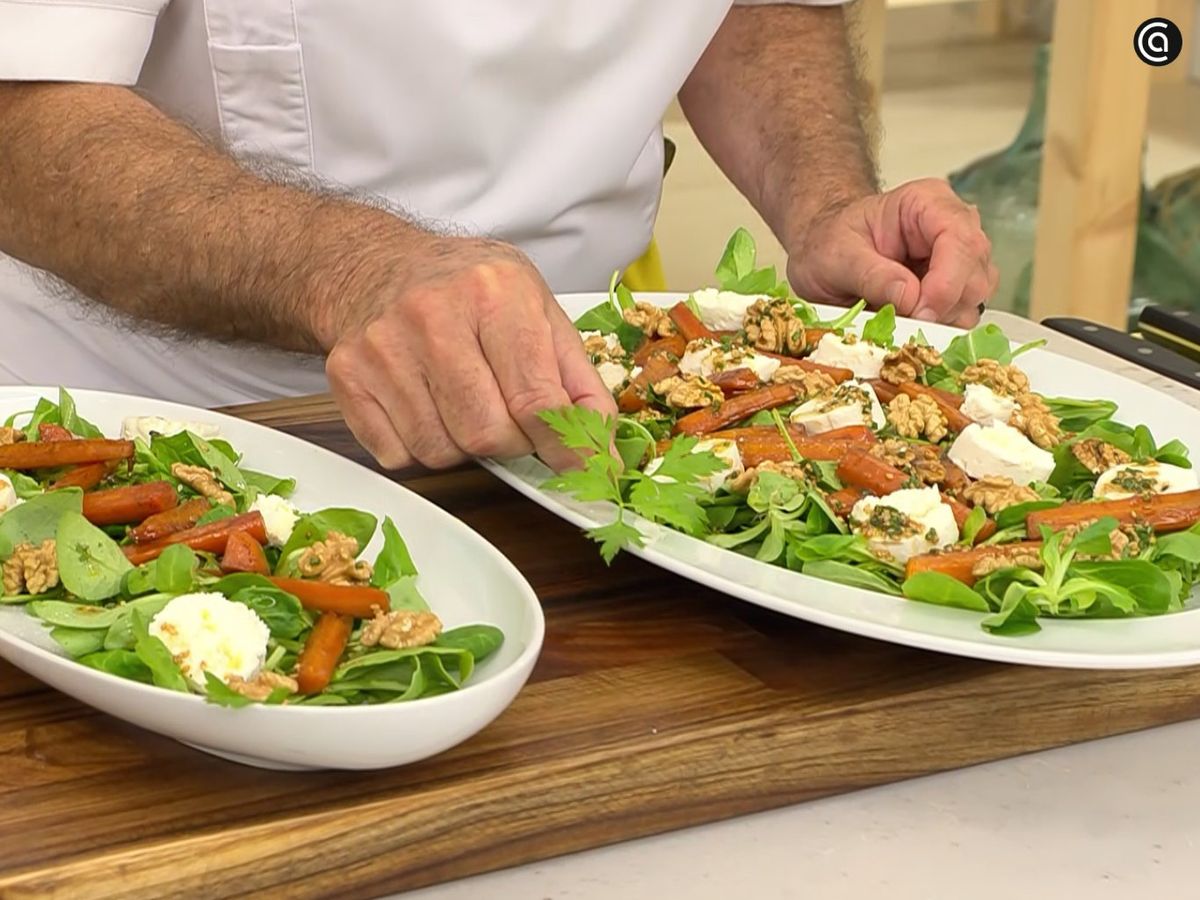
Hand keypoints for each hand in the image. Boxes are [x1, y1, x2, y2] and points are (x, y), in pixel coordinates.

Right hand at [324, 237, 614, 471]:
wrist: (376, 265)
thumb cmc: (466, 289)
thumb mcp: (537, 307)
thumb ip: (576, 377)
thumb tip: (600, 446)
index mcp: (494, 293)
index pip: (538, 400)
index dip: (567, 447)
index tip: (585, 468)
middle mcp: (433, 316)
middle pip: (488, 434)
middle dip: (513, 443)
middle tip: (513, 419)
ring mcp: (384, 348)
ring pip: (441, 451)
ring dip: (465, 446)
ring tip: (465, 401)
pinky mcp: (348, 376)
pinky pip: (399, 456)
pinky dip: (421, 446)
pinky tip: (425, 405)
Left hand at [785, 179, 998, 327]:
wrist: (824, 251)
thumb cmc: (830, 243)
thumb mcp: (837, 256)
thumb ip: (872, 276)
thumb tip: (910, 297)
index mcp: (926, 202)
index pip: (959, 239)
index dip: (946, 282)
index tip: (920, 312)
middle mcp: (953, 225)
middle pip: (976, 272)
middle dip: (945, 305)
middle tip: (906, 321)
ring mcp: (958, 257)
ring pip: (976, 296)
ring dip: (944, 317)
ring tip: (902, 318)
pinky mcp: (954, 286)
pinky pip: (964, 312)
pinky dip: (941, 325)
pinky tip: (910, 321)